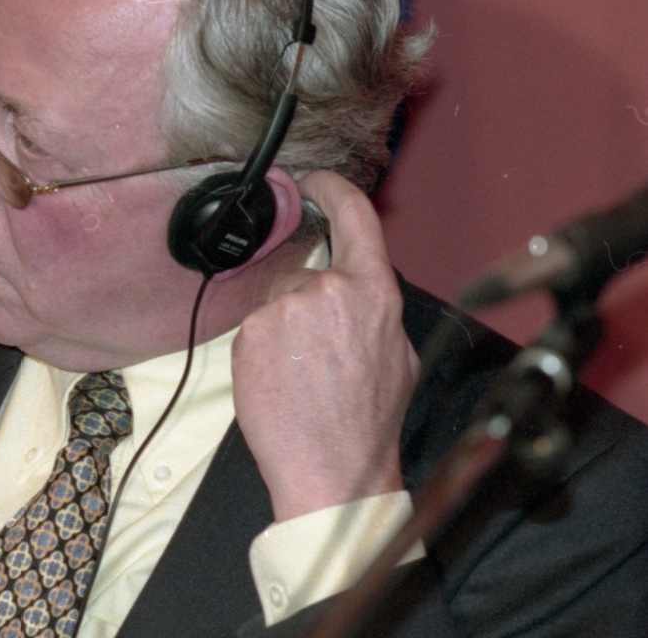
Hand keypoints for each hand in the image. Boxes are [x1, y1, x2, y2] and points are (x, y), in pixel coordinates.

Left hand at [231, 170, 418, 522]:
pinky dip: (262, 348)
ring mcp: (286, 309)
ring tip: (302, 374)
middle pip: (305, 270)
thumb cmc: (366, 420)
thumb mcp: (398, 353)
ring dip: (282, 328)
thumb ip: (372, 306)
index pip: (354, 214)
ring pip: (275, 301)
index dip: (331, 187)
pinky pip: (254, 326)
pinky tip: (281, 379)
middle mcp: (329, 290)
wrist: (330, 468)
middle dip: (304, 302)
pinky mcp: (252, 331)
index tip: (314, 181)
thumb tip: (354, 283)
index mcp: (374, 292)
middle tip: (315, 350)